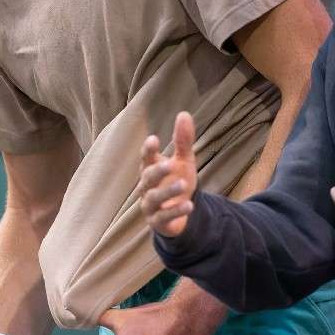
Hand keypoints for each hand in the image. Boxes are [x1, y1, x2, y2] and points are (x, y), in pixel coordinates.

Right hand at [136, 111, 196, 236]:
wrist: (179, 214)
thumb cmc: (176, 181)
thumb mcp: (184, 161)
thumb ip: (183, 141)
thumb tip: (184, 114)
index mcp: (151, 169)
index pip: (146, 158)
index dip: (148, 150)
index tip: (153, 140)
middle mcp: (146, 186)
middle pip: (147, 177)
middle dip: (157, 171)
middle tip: (170, 164)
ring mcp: (150, 205)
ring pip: (154, 198)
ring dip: (167, 191)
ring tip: (183, 184)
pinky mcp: (157, 221)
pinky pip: (164, 217)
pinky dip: (175, 211)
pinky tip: (189, 205)